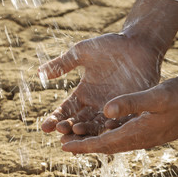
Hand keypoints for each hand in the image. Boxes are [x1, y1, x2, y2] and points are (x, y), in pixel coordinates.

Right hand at [39, 32, 161, 135]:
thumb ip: (62, 64)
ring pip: (97, 125)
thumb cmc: (110, 45)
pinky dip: (113, 125)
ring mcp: (114, 108)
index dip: (55, 119)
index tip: (45, 127)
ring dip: (87, 131)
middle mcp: (97, 105)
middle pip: (79, 122)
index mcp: (84, 94)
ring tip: (77, 135)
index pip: (66, 111)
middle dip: (69, 129)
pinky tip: (106, 129)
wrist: (138, 42)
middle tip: (60, 133)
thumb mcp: (82, 53)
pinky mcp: (131, 108)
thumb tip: (39, 72)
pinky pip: (121, 120)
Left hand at [61, 57, 177, 153]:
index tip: (63, 147)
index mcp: (137, 132)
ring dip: (96, 143)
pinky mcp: (152, 132)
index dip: (82, 145)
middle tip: (64, 145)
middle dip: (85, 146)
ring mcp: (147, 137)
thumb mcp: (156, 96)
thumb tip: (105, 110)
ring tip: (80, 140)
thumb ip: (131, 102)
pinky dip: (110, 137)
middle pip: (106, 147)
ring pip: (115, 144)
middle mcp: (140, 139)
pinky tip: (106, 131)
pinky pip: (125, 139)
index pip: (103, 144)